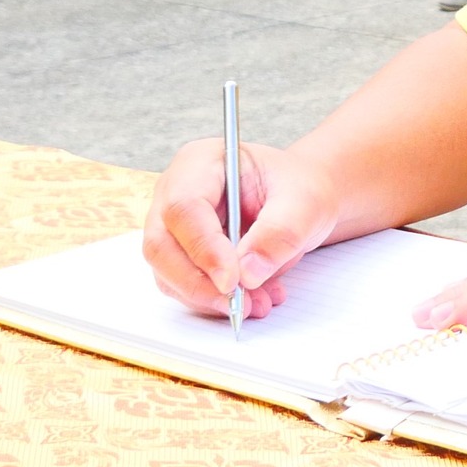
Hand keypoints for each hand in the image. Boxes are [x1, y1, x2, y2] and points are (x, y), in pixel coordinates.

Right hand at [143, 138, 341, 317]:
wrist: (301, 202)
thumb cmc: (298, 190)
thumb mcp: (304, 203)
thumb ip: (279, 233)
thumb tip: (247, 274)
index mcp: (201, 163)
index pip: (184, 208)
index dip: (204, 248)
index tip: (233, 280)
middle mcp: (176, 192)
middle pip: (162, 245)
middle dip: (199, 283)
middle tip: (240, 304)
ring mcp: (173, 226)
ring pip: (168, 273)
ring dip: (210, 298)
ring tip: (258, 302)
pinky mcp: (182, 255)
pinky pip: (185, 287)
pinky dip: (216, 301)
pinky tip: (254, 298)